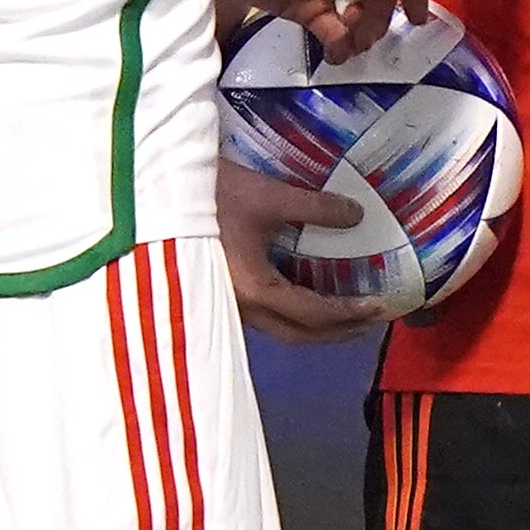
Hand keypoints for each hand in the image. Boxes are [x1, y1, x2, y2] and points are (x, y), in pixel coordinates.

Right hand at [219, 158, 375, 343]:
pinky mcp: (218, 292)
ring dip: (313, 325)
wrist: (152, 194)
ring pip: (278, 328)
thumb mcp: (268, 196)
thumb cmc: (210, 195)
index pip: (312, 314)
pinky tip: (302, 291)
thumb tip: (357, 215)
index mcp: (255, 290)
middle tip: (368, 322)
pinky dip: (290, 311)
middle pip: (297, 335)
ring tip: (342, 312)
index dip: (348, 313)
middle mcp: (240, 307)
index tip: (377, 307)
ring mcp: (226, 303)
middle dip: (336, 332)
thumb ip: (316, 208)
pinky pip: (262, 314)